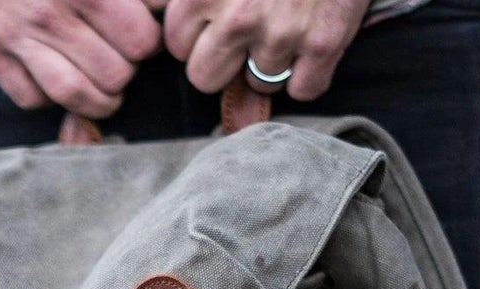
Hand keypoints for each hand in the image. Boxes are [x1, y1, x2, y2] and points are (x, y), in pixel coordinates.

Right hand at [0, 0, 162, 117]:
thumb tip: (162, 6)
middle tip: (120, 60)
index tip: (140, 35)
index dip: (148, 42)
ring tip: (104, 90)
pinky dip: (50, 99)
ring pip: (76, 95)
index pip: (140, 40)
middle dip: (124, 72)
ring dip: (98, 100)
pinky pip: (32, 99)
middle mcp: (50, 13)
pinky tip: (59, 80)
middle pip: (114, 75)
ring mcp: (18, 36)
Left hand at [160, 0, 371, 101]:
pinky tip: (313, 40)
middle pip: (205, 78)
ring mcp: (283, 34)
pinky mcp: (326, 43)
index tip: (212, 16)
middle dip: (221, 59)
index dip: (194, 32)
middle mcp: (239, 16)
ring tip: (287, 21)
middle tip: (244, 31)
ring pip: (259, 84)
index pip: (176, 43)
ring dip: (270, 61)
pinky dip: (310, 73)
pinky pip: (305, 89)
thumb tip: (153, 5)